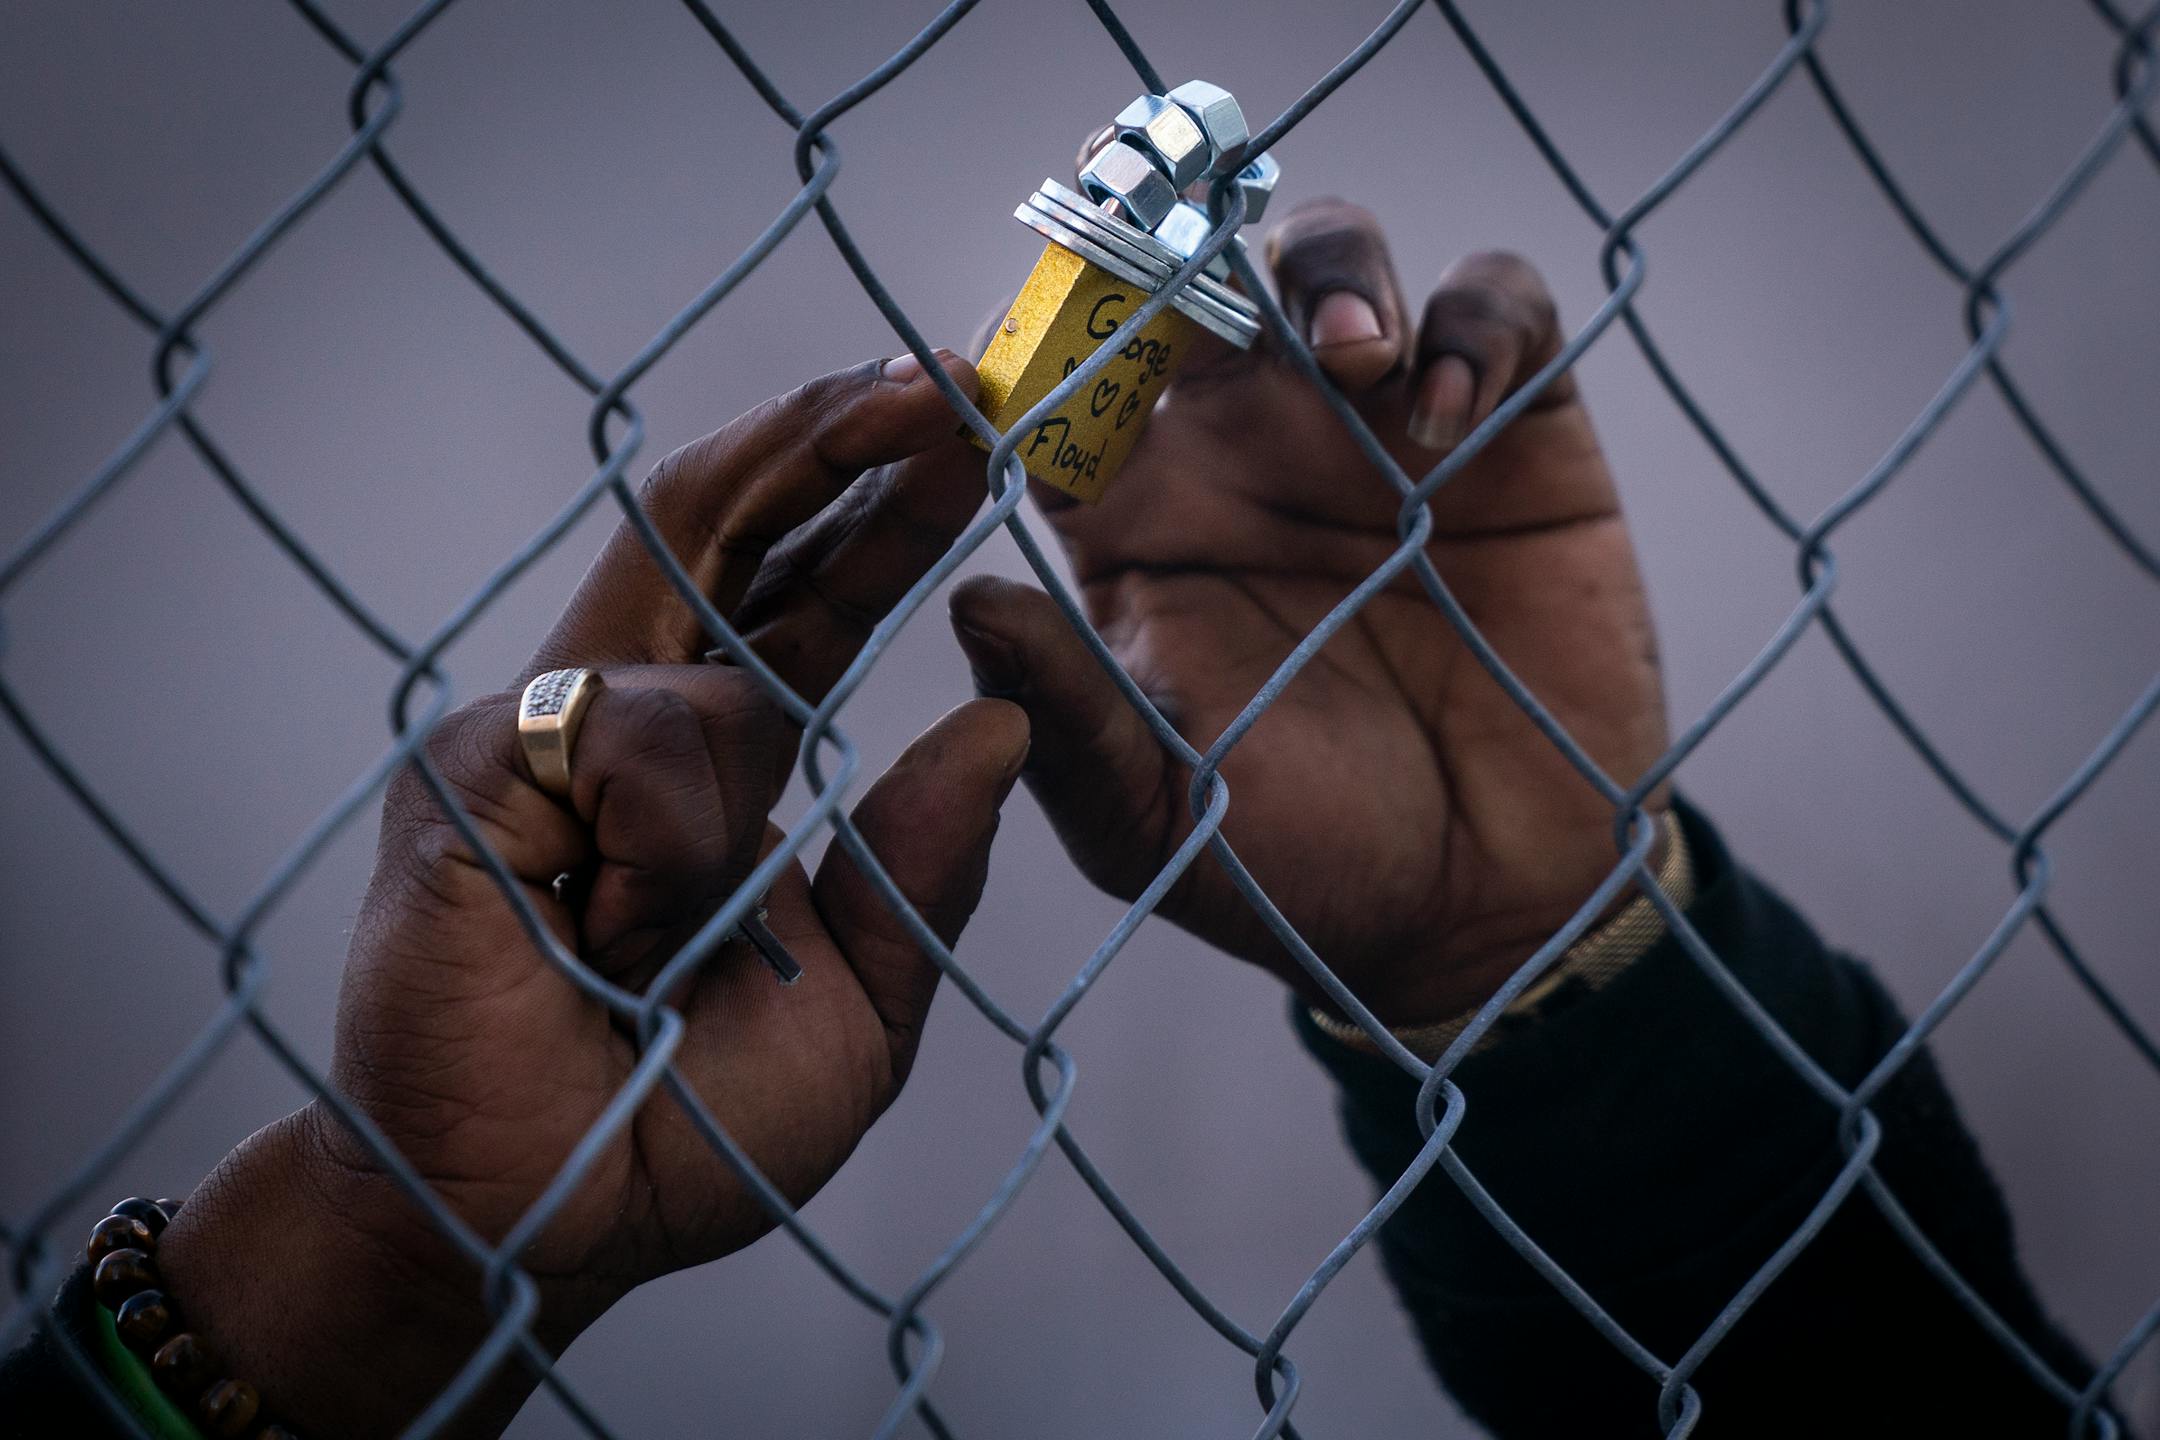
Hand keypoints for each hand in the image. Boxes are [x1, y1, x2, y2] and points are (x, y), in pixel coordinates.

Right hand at [155, 353, 1023, 1436]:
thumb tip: (995, 725)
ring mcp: (542, 732)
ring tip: (658, 946)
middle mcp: (631, 718)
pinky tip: (602, 936)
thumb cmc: (687, 1130)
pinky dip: (664, 850)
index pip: (809, 597)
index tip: (974, 432)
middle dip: (834, 445)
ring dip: (720, 814)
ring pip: (696, 660)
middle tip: (942, 381)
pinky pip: (635, 741)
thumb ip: (921, 872)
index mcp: (723, 761)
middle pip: (726, 526)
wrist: (541, 1226)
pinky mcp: (474, 764)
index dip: (884, 510)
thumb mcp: (861, 1007)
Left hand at [950, 201, 1668, 1026]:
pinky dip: (1473, 323)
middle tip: (1190, 288)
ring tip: (1351, 355)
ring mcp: (1372, 425)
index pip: (1058, 385)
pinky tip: (1447, 414)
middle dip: (1177, 247)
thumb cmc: (1299, 865)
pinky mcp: (1511, 430)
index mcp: (1134, 520)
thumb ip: (1069, 719)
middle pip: (1192, 279)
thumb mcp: (1155, 818)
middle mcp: (1242, 447)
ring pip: (1330, 255)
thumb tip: (968, 603)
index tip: (1022, 358)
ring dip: (1329, 268)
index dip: (1029, 346)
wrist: (1484, 909)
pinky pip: (1494, 305)